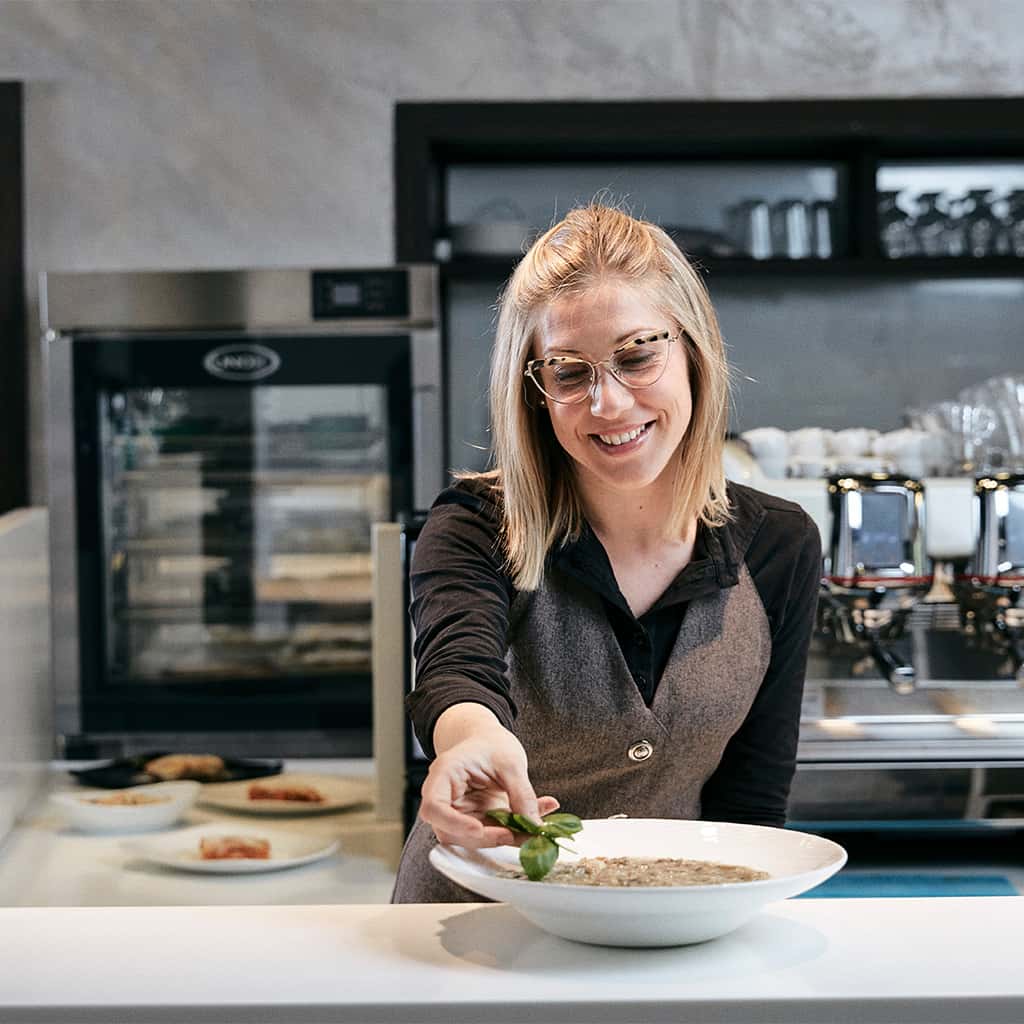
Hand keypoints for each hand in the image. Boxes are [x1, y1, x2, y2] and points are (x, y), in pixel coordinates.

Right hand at [418, 707, 558, 848]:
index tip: (478, 829)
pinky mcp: (475, 821)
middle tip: (516, 833)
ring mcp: (459, 812)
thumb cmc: (491, 744)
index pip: (434, 807)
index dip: (453, 823)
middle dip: (485, 837)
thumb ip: (522, 795)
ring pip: (473, 839)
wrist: (489, 742)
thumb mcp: (511, 763)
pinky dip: (513, 833)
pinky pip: (491, 834)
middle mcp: (446, 798)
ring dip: (503, 839)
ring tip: (532, 829)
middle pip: (452, 831)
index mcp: (444, 774)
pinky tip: (533, 822)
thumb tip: (535, 826)